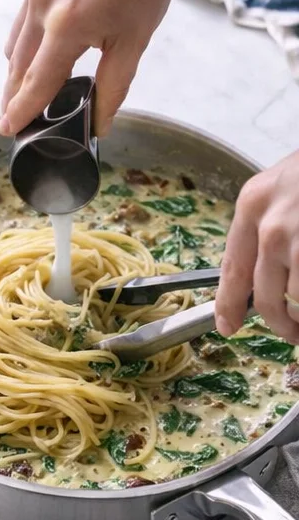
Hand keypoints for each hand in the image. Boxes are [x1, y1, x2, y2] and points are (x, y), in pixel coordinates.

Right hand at [0, 0, 196, 138]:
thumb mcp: (135, 41)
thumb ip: (114, 87)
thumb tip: (100, 122)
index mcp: (67, 25)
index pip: (37, 80)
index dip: (22, 110)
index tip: (9, 131)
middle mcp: (42, 7)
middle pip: (18, 66)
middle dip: (13, 96)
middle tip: (12, 121)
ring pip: (16, 44)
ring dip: (17, 72)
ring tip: (26, 94)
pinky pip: (22, 22)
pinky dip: (25, 46)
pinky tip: (39, 56)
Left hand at [217, 153, 298, 344]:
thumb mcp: (285, 187)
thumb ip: (269, 225)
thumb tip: (267, 274)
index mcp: (253, 205)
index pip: (233, 267)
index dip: (228, 303)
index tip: (226, 325)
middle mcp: (272, 227)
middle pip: (267, 299)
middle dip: (282, 325)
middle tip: (294, 332)